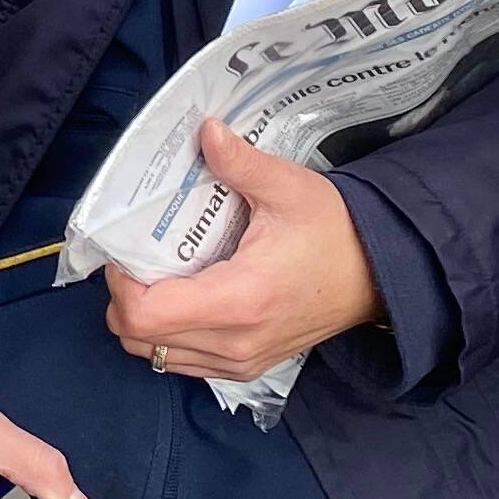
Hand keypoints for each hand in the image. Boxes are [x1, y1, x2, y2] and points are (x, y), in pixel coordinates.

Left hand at [103, 119, 385, 380]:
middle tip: (136, 256)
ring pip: (156, 355)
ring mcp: (240, 362)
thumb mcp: (287, 187)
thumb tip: (204, 131)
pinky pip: (183, 361)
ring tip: (157, 274)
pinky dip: (167, 334)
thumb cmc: (333, 229)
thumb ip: (239, 161)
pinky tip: (182, 295)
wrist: (378, 275)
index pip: (144, 316)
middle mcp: (234, 342)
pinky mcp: (246, 367)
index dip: (120, 281)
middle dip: (123, 297)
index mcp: (239, 300)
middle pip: (140, 339)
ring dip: (142, 318)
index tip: (128, 246)